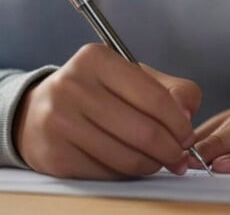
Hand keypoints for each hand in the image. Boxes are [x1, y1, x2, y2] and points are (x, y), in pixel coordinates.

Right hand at [12, 43, 200, 178]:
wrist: (36, 112)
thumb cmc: (95, 93)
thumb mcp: (133, 78)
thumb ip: (172, 90)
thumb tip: (187, 114)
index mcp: (96, 60)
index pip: (155, 98)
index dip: (179, 123)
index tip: (188, 136)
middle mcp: (72, 86)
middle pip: (143, 131)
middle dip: (171, 149)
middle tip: (179, 156)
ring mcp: (58, 121)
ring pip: (126, 157)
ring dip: (152, 164)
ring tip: (159, 161)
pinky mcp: (54, 155)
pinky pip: (106, 172)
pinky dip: (127, 173)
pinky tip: (131, 164)